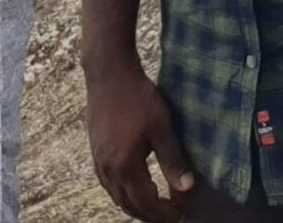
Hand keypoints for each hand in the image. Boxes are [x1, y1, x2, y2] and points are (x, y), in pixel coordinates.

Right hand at [85, 58, 194, 221]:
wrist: (109, 75)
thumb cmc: (138, 98)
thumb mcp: (161, 127)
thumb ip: (173, 159)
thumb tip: (186, 187)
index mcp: (125, 166)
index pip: (145, 203)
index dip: (163, 213)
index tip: (181, 216)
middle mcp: (108, 170)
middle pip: (128, 205)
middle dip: (150, 215)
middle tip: (170, 217)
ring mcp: (99, 163)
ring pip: (117, 197)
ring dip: (136, 207)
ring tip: (156, 208)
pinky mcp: (96, 153)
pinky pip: (109, 185)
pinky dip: (124, 194)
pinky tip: (135, 188)